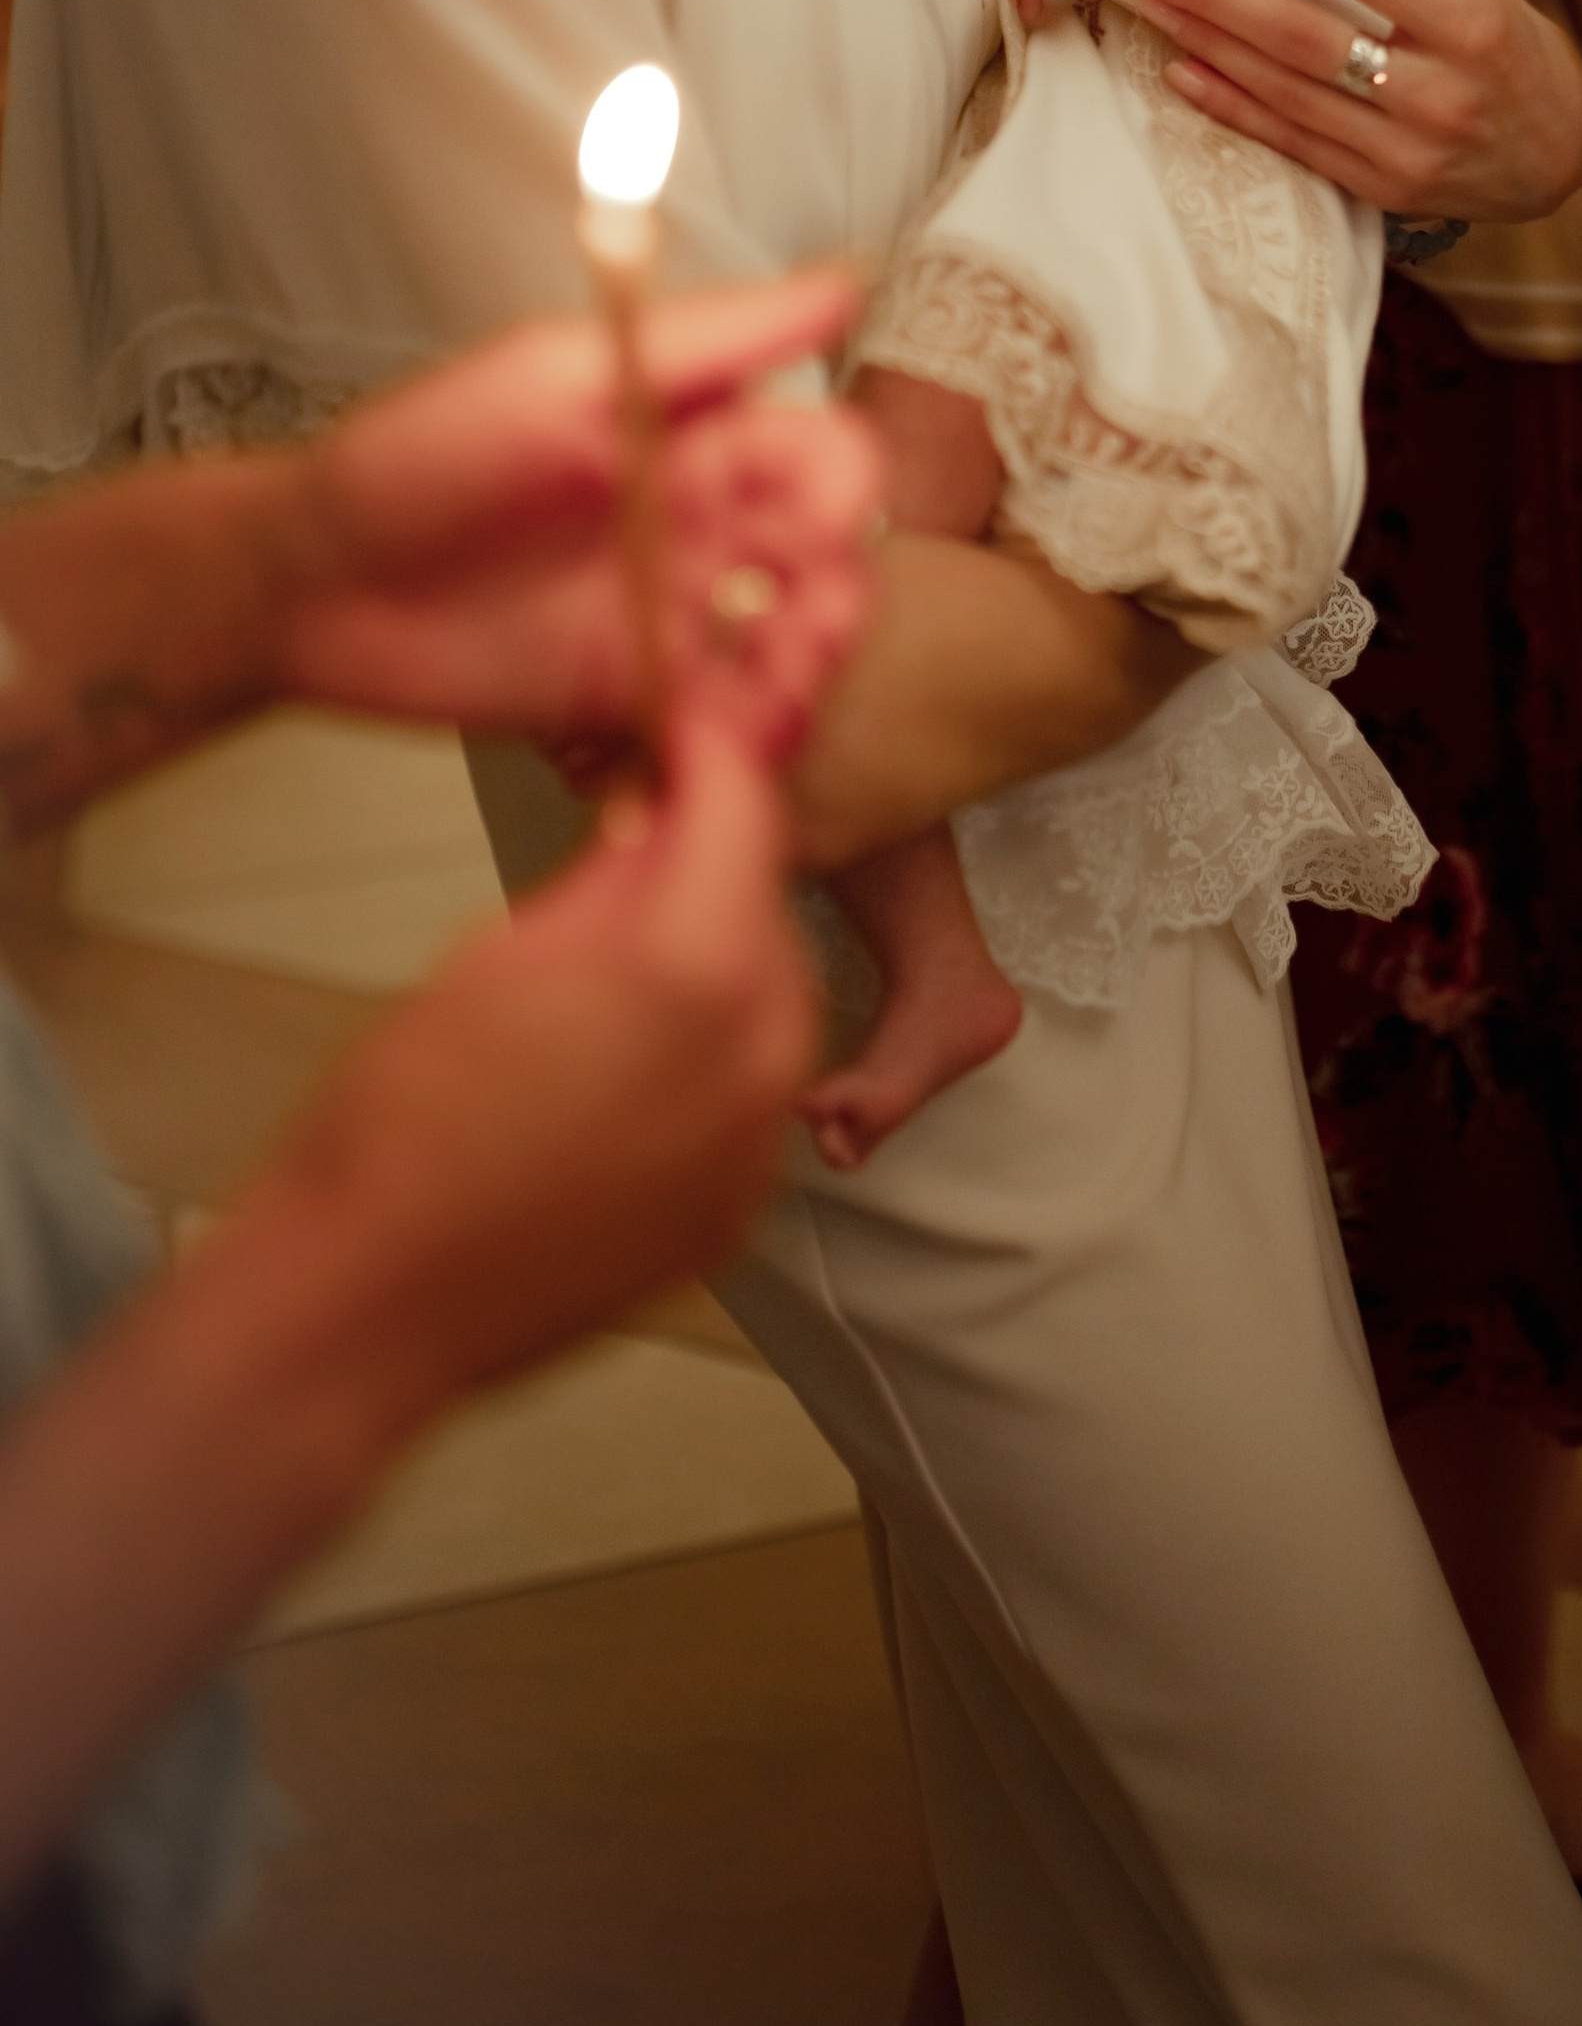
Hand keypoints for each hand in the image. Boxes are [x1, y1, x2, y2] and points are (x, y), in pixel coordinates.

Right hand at [253, 709, 818, 1410]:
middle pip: (766, 902)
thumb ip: (608, 876)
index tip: (685, 726)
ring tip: (610, 977)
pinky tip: (618, 1071)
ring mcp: (758, 1142)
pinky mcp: (741, 1208)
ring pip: (770, 996)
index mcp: (694, 965)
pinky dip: (708, 1061)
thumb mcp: (498, 951)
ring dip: (715, 964)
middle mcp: (759, 1051)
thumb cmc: (401, 1121)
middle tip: (632, 850)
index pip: (742, 805)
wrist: (368, 1299)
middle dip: (709, 867)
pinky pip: (752, 1094)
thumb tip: (657, 819)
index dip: (709, 752)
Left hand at [271, 273, 876, 763]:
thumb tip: (842, 280)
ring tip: (767, 687)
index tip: (804, 517)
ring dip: (803, 669)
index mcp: (698, 439)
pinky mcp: (636, 700)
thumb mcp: (560, 372)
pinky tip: (717, 735)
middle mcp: (701, 528)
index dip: (838, 488)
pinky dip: (745, 732)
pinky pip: (725, 721)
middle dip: (836, 592)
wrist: (310, 578)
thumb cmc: (417, 454)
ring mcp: (673, 618)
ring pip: (792, 648)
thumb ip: (706, 339)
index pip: (826, 455)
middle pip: (831, 560)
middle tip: (801, 619)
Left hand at [1119, 0, 1581, 223]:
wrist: (1556, 153)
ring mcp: (1408, 148)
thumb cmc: (1508, 50)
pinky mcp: (1383, 189)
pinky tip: (1182, 72)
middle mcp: (1438, 90)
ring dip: (1210, 44)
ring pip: (1288, 90)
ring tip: (1154, 2)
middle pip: (1305, 34)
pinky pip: (1293, 142)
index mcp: (1468, 22)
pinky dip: (1233, 106)